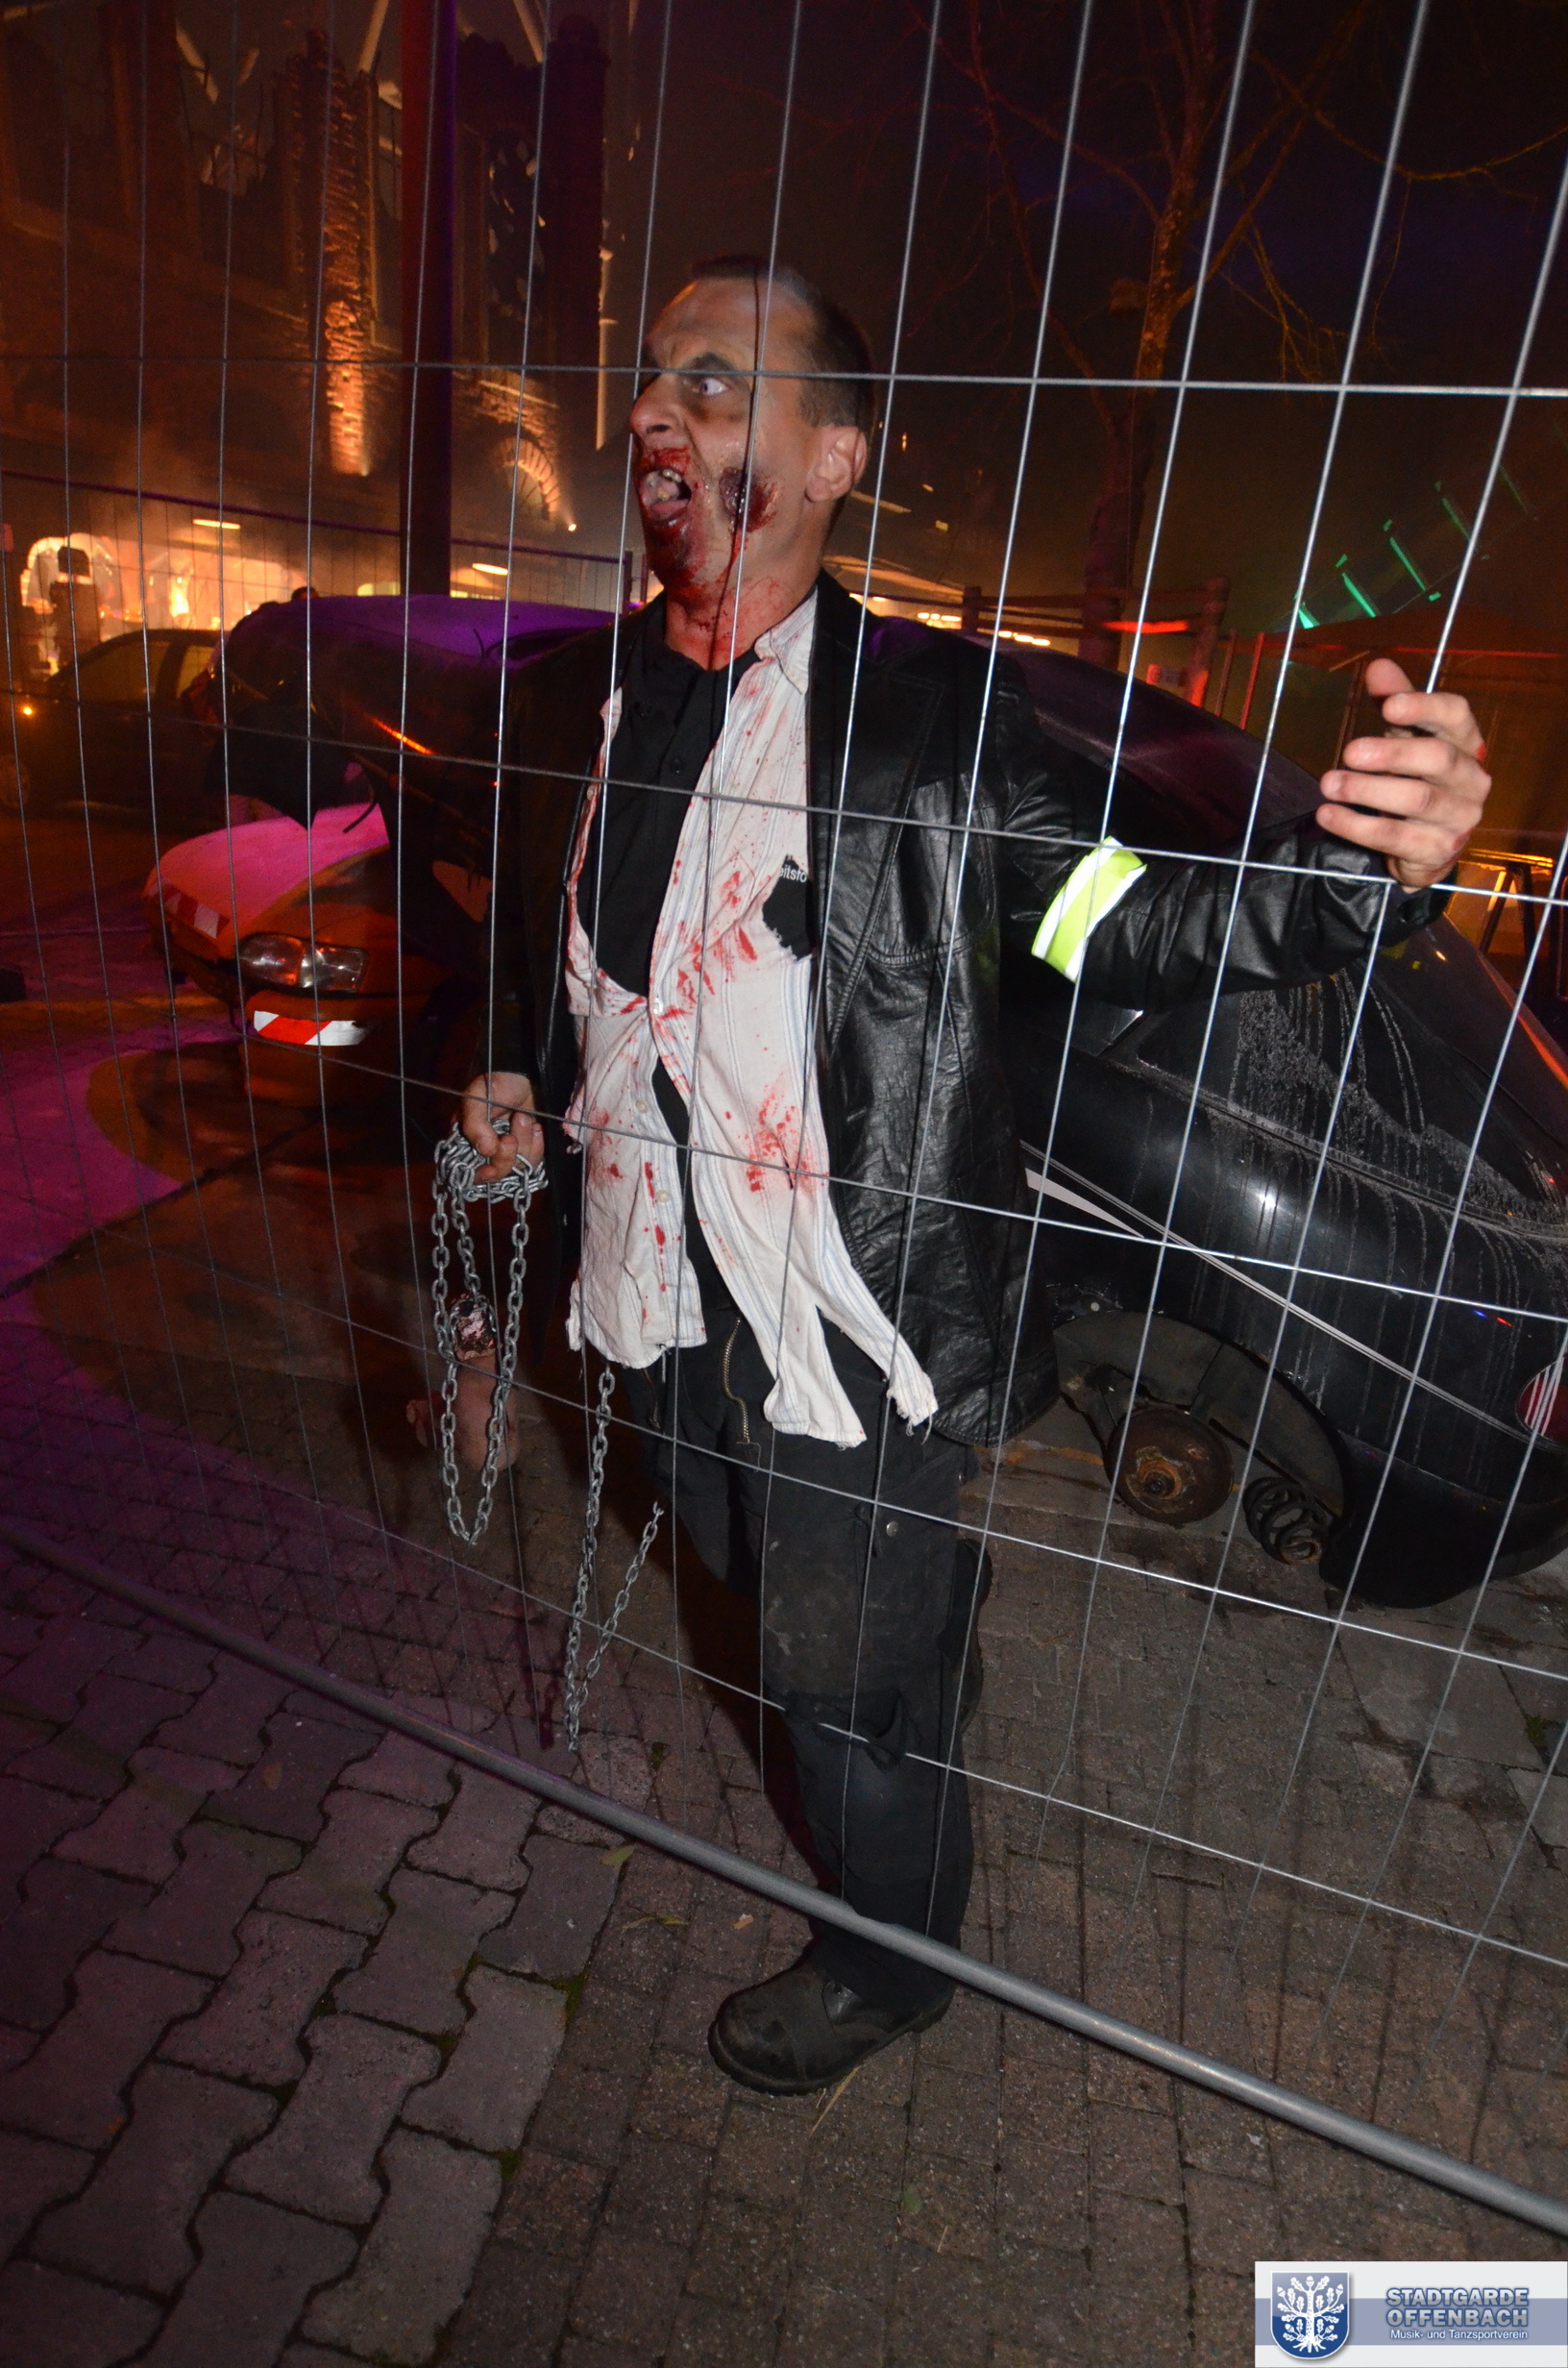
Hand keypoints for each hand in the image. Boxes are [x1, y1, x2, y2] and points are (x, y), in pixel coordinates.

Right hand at [458, 1070, 543, 1180]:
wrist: (528, 1075)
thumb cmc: (498, 1083)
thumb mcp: (478, 1097)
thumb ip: (475, 1124)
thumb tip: (486, 1150)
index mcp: (465, 1139)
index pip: (467, 1171)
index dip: (479, 1174)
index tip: (490, 1168)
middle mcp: (484, 1149)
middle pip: (493, 1175)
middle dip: (504, 1159)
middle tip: (510, 1138)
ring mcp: (507, 1151)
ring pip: (514, 1167)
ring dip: (522, 1144)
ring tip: (524, 1118)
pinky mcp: (527, 1150)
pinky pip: (532, 1161)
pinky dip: (536, 1147)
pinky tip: (536, 1128)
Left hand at [1316, 658, 1490, 892]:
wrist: (1426, 843)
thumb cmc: (1417, 776)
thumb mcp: (1405, 736)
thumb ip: (1394, 700)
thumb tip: (1378, 666)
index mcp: (1466, 742)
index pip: (1456, 716)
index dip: (1425, 708)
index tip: (1388, 707)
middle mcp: (1472, 779)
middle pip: (1439, 759)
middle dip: (1391, 754)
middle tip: (1349, 751)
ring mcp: (1459, 817)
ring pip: (1417, 800)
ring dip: (1367, 791)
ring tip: (1328, 783)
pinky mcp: (1438, 850)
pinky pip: (1395, 838)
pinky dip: (1356, 826)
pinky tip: (1327, 814)